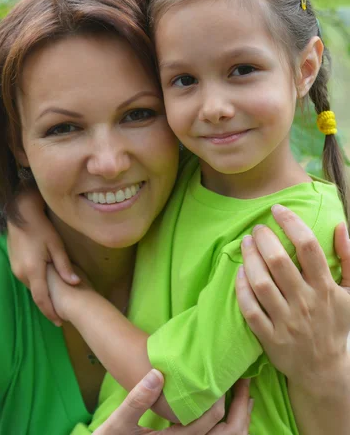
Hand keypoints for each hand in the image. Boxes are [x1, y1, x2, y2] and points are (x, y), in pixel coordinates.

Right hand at [7, 188, 79, 325]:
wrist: (21, 215)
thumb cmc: (41, 228)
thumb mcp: (56, 246)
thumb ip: (64, 266)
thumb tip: (75, 283)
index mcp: (33, 271)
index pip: (42, 299)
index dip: (51, 312)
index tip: (60, 322)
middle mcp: (21, 274)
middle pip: (37, 296)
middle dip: (48, 307)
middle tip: (62, 316)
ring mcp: (16, 269)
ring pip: (32, 288)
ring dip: (43, 296)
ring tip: (56, 304)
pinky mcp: (14, 264)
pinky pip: (28, 280)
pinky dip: (37, 286)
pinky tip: (47, 287)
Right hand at [94, 371, 252, 434]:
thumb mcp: (117, 425)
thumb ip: (136, 401)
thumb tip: (157, 375)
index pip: (211, 422)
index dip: (224, 399)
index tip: (230, 376)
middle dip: (243, 412)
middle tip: (247, 386)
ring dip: (238, 423)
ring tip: (244, 399)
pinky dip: (228, 432)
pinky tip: (226, 416)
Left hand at [236, 204, 349, 388]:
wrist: (323, 370)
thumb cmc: (335, 325)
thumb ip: (348, 259)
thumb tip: (340, 226)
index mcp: (325, 288)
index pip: (308, 247)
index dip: (291, 223)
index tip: (277, 209)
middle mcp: (305, 303)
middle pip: (279, 262)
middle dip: (264, 238)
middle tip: (257, 228)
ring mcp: (286, 321)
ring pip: (261, 283)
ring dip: (249, 258)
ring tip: (246, 243)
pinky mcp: (269, 337)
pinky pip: (249, 309)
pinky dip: (241, 288)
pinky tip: (239, 271)